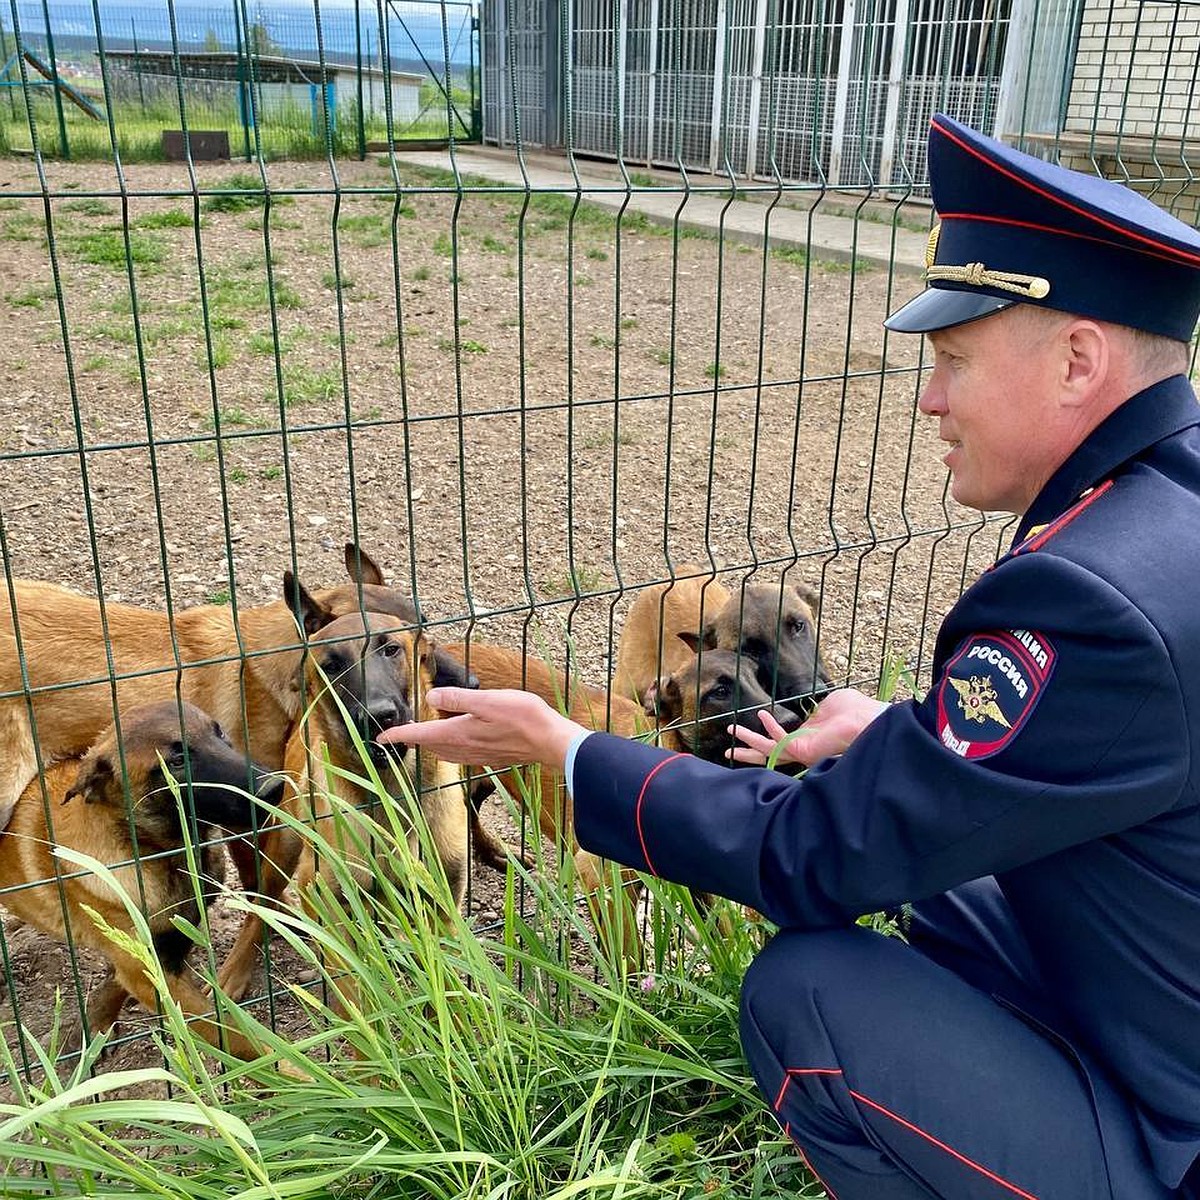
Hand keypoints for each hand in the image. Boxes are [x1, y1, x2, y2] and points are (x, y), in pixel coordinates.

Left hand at [377, 687, 585, 772]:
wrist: (550, 741)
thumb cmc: (523, 718)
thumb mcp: (488, 701)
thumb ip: (458, 699)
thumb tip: (430, 699)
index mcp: (460, 733)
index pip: (420, 736)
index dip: (398, 735)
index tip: (380, 737)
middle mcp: (465, 747)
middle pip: (430, 746)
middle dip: (412, 740)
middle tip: (399, 731)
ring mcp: (477, 754)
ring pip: (444, 751)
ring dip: (430, 743)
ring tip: (423, 733)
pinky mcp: (489, 754)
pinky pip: (459, 752)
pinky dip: (448, 746)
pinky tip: (455, 738)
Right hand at [727, 688, 888, 767]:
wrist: (869, 720)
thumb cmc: (856, 711)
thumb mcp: (829, 704)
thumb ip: (814, 709)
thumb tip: (809, 708)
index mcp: (809, 738)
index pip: (780, 741)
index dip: (764, 736)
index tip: (750, 729)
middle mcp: (804, 747)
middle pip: (769, 753)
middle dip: (748, 750)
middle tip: (729, 749)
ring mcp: (803, 751)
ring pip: (768, 750)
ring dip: (749, 740)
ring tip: (730, 732)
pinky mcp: (803, 751)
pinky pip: (779, 741)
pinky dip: (769, 727)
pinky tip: (761, 715)